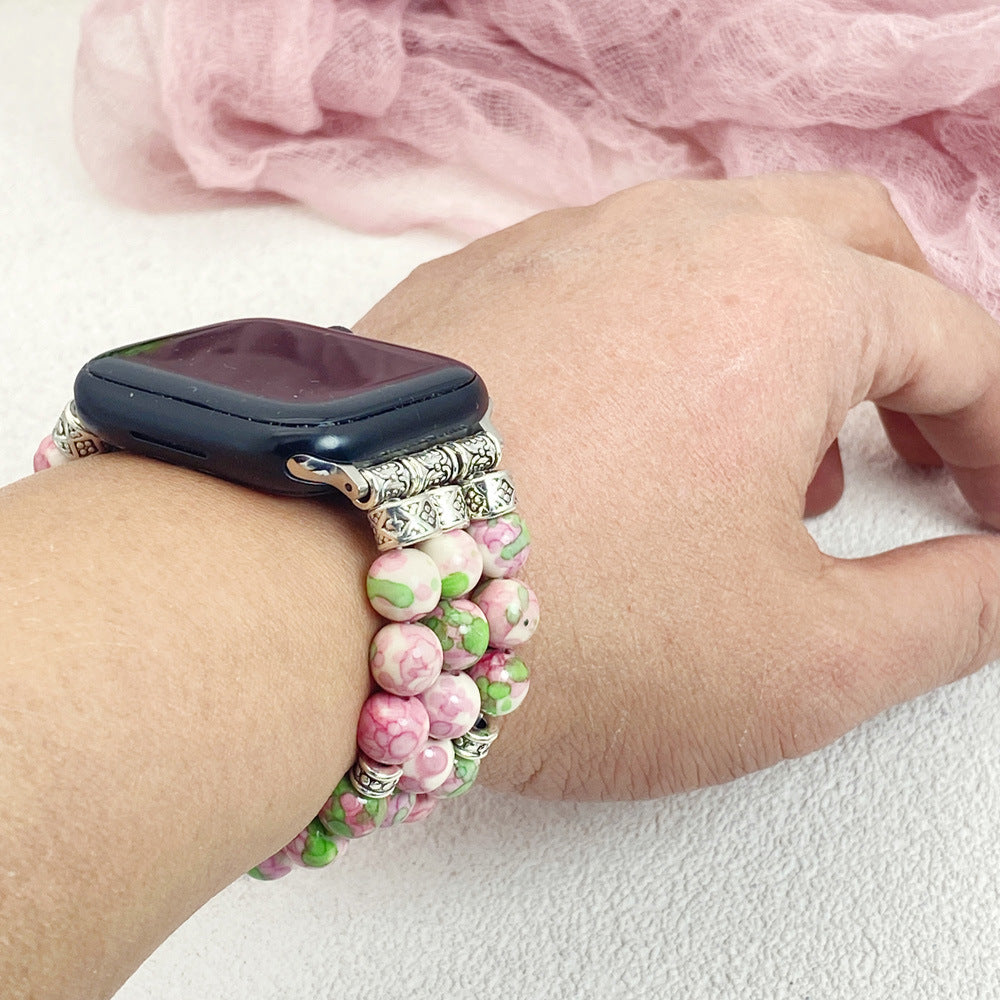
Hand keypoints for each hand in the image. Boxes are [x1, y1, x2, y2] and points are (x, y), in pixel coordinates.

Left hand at [355, 172, 999, 799]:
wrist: (317, 599)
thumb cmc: (562, 628)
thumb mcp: (806, 660)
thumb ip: (950, 612)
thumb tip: (996, 575)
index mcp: (785, 297)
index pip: (958, 339)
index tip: (995, 504)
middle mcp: (671, 237)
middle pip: (850, 249)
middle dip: (910, 343)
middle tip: (919, 441)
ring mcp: (559, 247)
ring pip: (724, 250)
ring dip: (789, 336)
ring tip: (781, 463)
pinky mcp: (476, 283)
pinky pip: (613, 278)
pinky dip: (672, 337)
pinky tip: (646, 433)